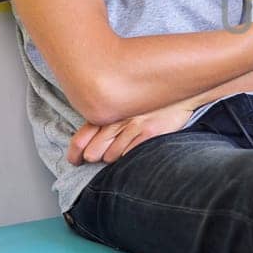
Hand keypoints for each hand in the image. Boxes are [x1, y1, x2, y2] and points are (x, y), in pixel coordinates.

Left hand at [68, 99, 194, 164]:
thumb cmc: (148, 101)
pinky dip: (130, 157)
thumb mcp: (122, 106)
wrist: (178, 92)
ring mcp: (133, 125)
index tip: (76, 160)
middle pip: (93, 152)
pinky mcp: (150, 132)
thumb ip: (104, 121)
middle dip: (96, 157)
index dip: (75, 153)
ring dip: (115, 157)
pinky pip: (130, 156)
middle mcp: (116, 117)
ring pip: (111, 157)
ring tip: (126, 146)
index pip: (80, 138)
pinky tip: (136, 147)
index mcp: (106, 109)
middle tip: (103, 155)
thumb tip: (86, 145)